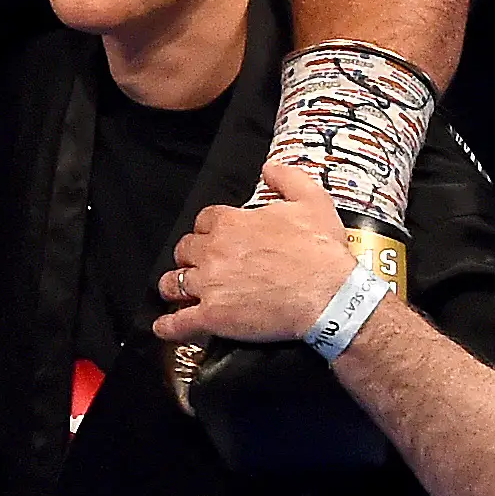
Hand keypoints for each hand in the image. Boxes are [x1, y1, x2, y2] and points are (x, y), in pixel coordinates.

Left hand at [156, 165, 359, 346]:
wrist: (329, 295)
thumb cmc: (321, 252)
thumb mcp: (312, 201)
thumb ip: (288, 178)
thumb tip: (270, 168)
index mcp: (231, 223)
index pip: (204, 221)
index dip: (208, 229)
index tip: (215, 237)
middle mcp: (212, 252)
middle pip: (185, 250)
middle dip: (191, 256)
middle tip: (200, 265)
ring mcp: (209, 285)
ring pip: (174, 283)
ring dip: (175, 286)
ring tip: (179, 291)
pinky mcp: (212, 316)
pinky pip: (178, 322)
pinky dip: (168, 326)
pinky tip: (165, 327)